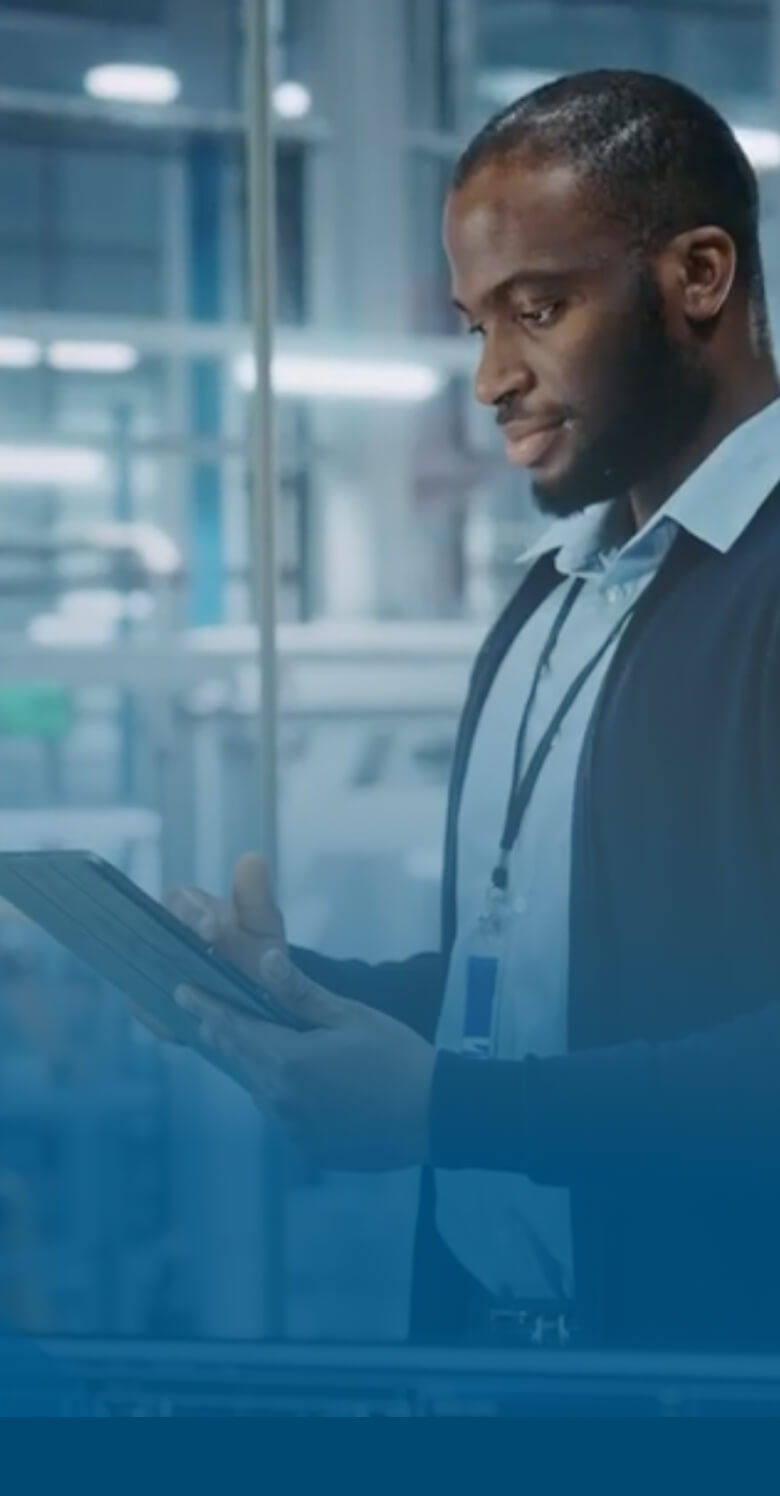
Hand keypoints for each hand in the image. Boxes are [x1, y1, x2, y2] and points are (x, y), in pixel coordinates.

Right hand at [130, 852, 285, 1043]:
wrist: (260, 999)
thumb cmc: (259, 953)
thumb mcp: (264, 927)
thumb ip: (256, 897)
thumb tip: (252, 858)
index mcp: (190, 907)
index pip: (180, 900)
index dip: (192, 914)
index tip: (211, 930)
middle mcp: (163, 934)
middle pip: (149, 934)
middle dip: (166, 951)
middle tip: (190, 969)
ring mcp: (153, 969)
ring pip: (140, 973)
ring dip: (157, 988)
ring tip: (180, 1004)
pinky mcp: (150, 1003)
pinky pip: (144, 1009)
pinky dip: (156, 1018)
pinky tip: (174, 1028)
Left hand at [175, 949, 435, 1171]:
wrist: (436, 1116)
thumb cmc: (396, 1055)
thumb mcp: (350, 1015)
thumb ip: (300, 993)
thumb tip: (264, 959)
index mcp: (287, 1061)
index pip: (232, 1028)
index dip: (205, 1008)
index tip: (180, 992)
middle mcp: (280, 1100)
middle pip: (238, 1059)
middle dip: (221, 1032)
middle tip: (203, 1011)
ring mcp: (292, 1129)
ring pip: (258, 1089)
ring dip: (253, 1064)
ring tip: (252, 1040)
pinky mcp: (307, 1149)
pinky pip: (282, 1114)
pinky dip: (280, 1093)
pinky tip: (297, 1080)